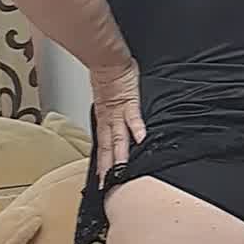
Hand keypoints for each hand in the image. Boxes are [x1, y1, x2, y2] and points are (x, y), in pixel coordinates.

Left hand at [91, 60, 145, 182]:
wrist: (108, 59)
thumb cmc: (110, 75)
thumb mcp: (106, 98)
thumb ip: (110, 112)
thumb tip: (112, 125)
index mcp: (105, 118)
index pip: (103, 145)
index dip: (102, 162)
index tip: (102, 179)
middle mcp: (110, 118)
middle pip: (109, 145)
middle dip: (109, 166)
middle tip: (109, 184)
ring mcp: (119, 111)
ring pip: (118, 136)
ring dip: (120, 154)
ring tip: (122, 170)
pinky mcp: (129, 100)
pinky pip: (133, 116)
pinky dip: (136, 128)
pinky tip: (141, 140)